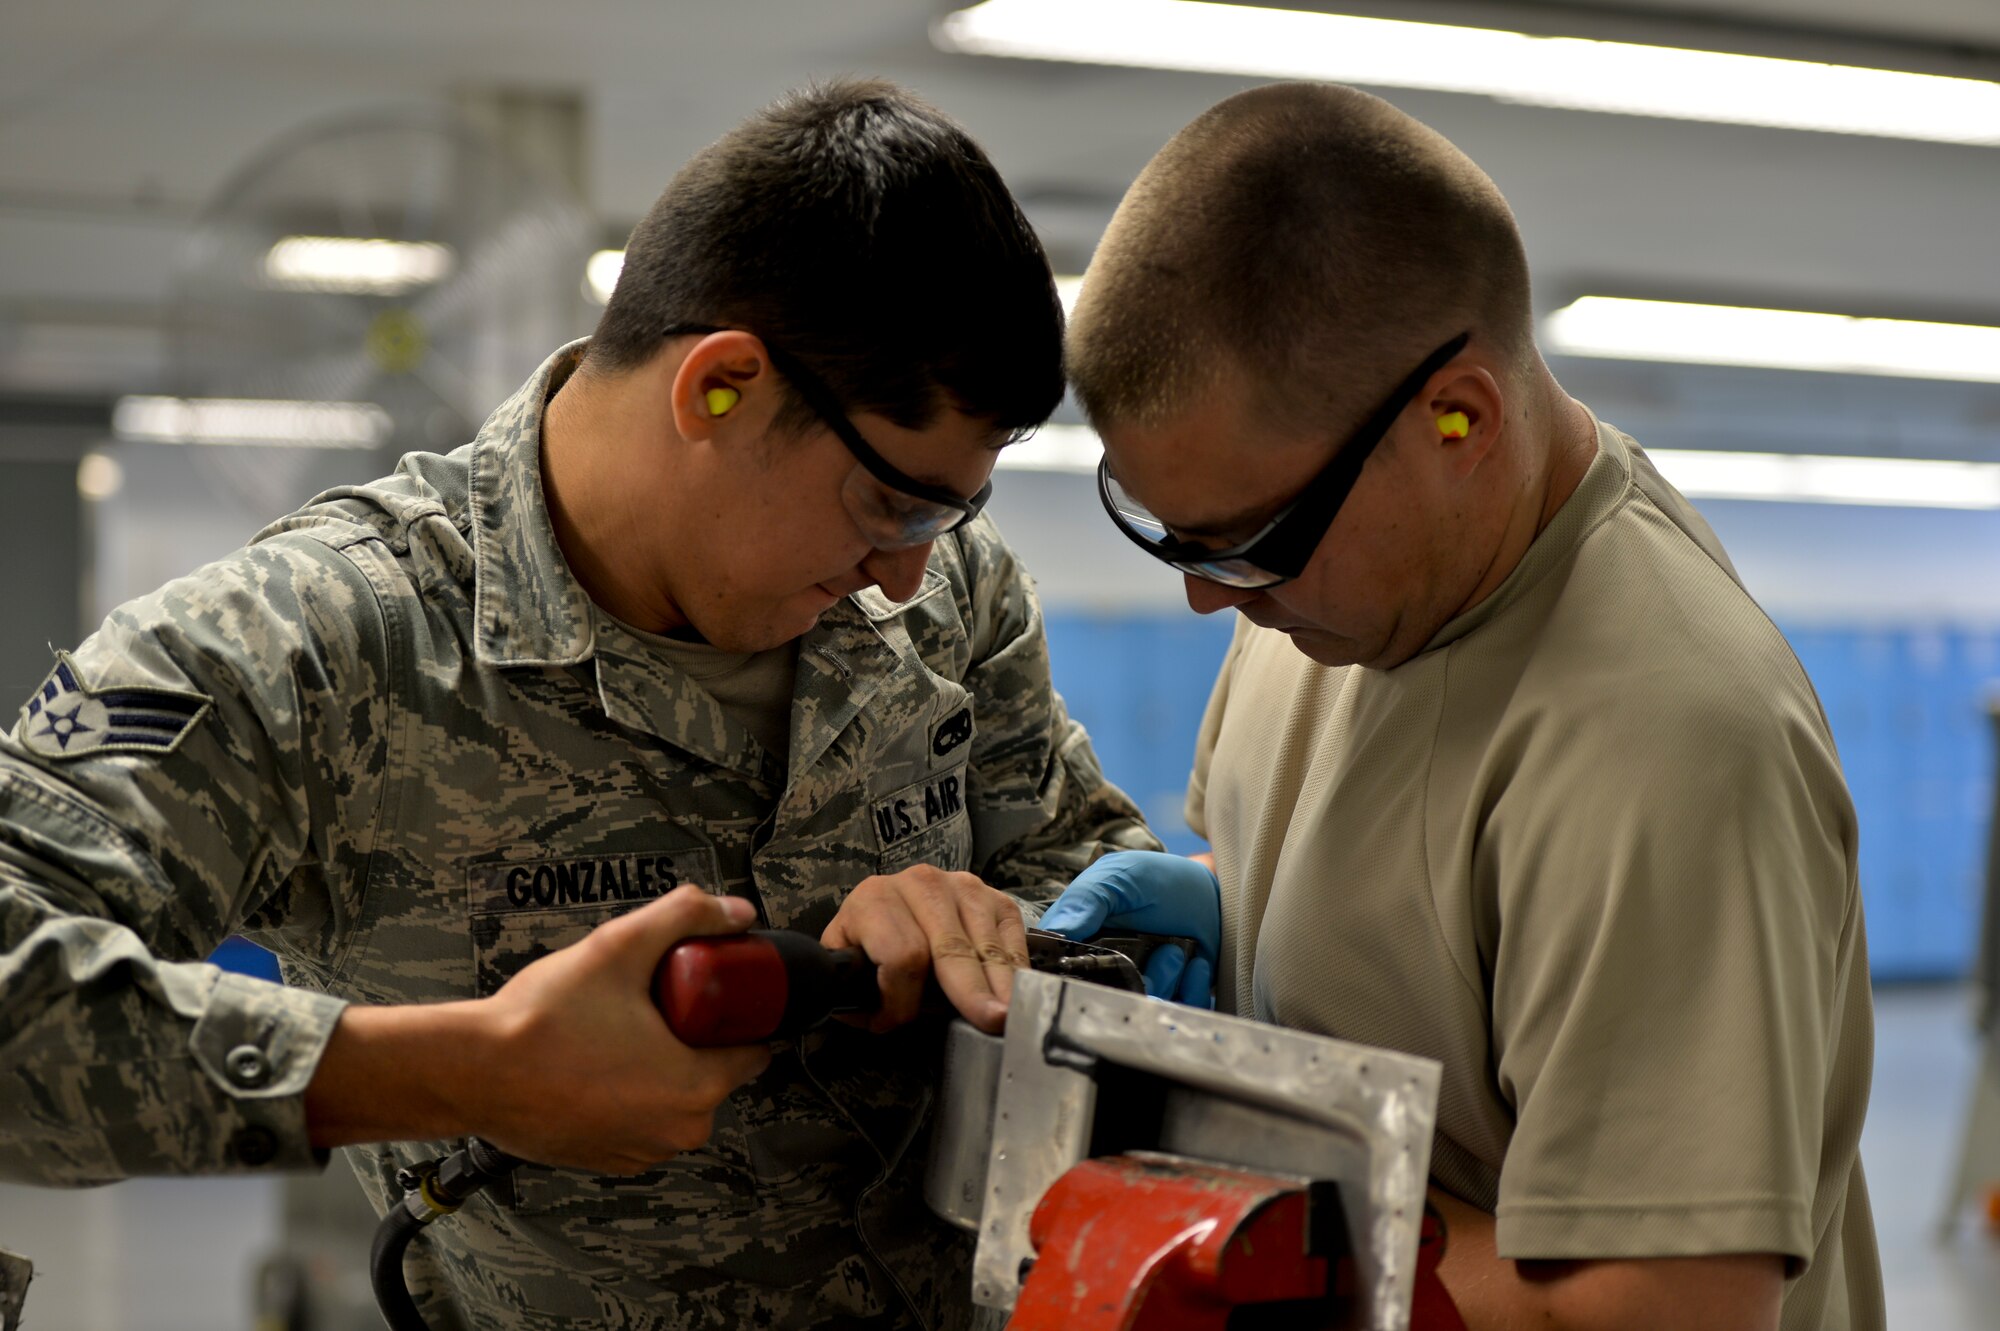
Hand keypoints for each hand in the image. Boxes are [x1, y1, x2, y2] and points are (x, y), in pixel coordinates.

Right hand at [468, 885, 772, 1172]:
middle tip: (652, 1002)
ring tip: (618, 1029)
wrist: (471, 1071)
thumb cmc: (540, 1023)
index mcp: (695, 1089)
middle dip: (693, 1035)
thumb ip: (685, 917)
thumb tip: (733, 911)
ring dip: (659, 1064)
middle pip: (713, 1070)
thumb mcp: (620, 947)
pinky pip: (638, 1116)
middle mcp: (675, 1132)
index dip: (736, 1013)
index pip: (752, 1049)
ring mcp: (640, 1151)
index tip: (711, 993)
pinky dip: (627, 1090)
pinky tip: (597, 1059)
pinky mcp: (606, 1158)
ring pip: (674, 1094)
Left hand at [821, 864, 1028, 1034]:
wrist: (893, 907)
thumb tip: (879, 1018)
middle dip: (970, 992)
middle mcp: (922, 883)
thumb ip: (854, 988)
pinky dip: (1016, 973)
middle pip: (951, 950)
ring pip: (986, 948)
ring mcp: (965, 887)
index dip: (902, 1000)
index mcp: (875, 899)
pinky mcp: (997, 900)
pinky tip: (1012, 996)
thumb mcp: (848, 962)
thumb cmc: (871, 946)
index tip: (896, 1023)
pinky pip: (1012, 942)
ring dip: (999, 987)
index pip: (901, 956)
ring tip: (1007, 1017)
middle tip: (989, 1022)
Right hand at [1038, 851, 1219, 1006]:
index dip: (1077, 981)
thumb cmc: (1157, 879)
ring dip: (1166, 982)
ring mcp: (1142, 988)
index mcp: (1082, 945)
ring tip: (1176, 951)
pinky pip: (1178, 1013)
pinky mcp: (1174, 999)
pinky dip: (1191, 991)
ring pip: (1143, 1012)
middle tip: (1155, 954)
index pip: (1064, 975)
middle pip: (1106, 1003)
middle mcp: (1108, 972)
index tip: (1103, 969)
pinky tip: (1197, 965)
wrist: (1210, 890)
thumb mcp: (1117, 877)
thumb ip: (1086, 900)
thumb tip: (1057, 931)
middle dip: (1135, 984)